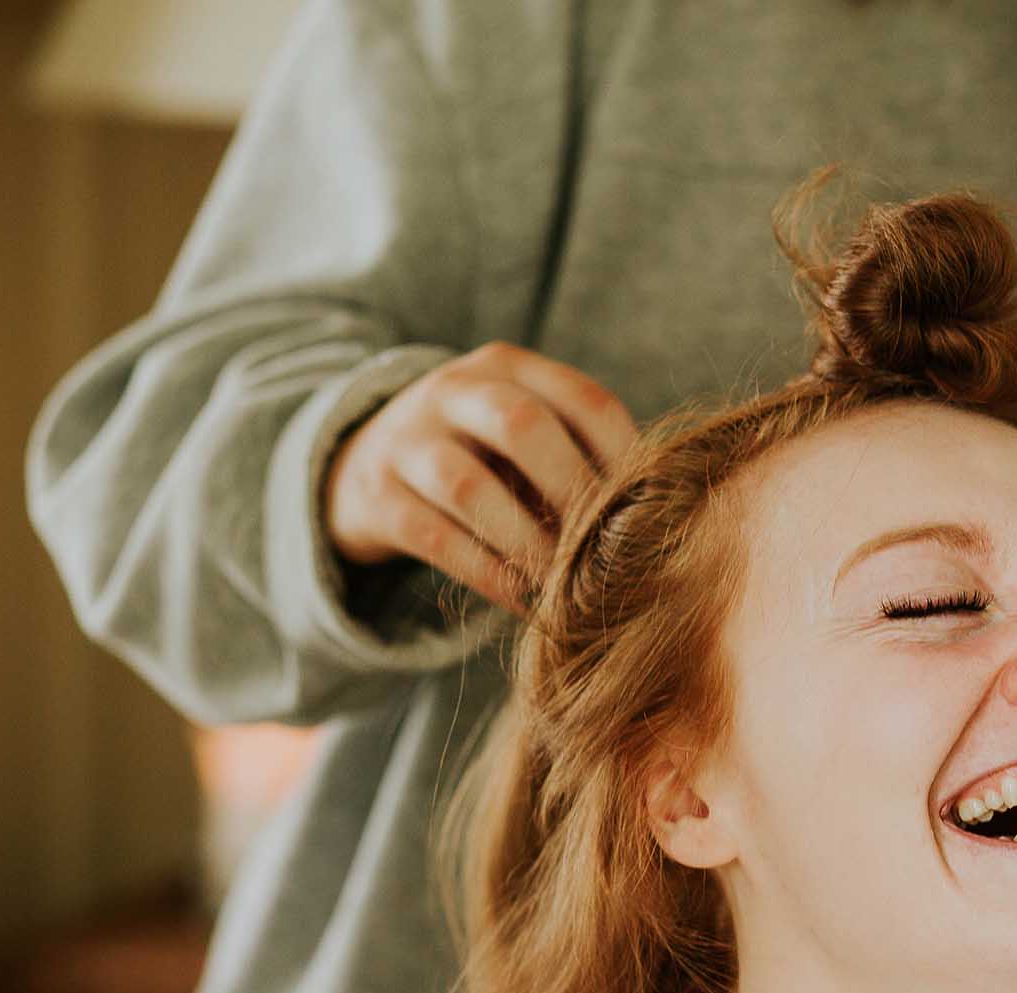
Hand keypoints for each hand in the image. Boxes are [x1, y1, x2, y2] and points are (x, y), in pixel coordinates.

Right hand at [325, 342, 635, 612]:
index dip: (625, 457)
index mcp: (508, 366)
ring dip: (527, 543)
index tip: (651, 512)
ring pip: (469, 487)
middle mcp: (453, 391)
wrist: (364, 465)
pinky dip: (487, 574)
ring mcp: (406, 440)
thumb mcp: (522, 436)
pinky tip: (523, 600)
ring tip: (565, 585)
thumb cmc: (480, 457)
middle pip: (521, 428)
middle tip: (607, 551)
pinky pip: (436, 538)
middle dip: (573, 493)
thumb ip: (578, 457)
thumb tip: (651, 520)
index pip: (582, 398)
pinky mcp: (377, 497)